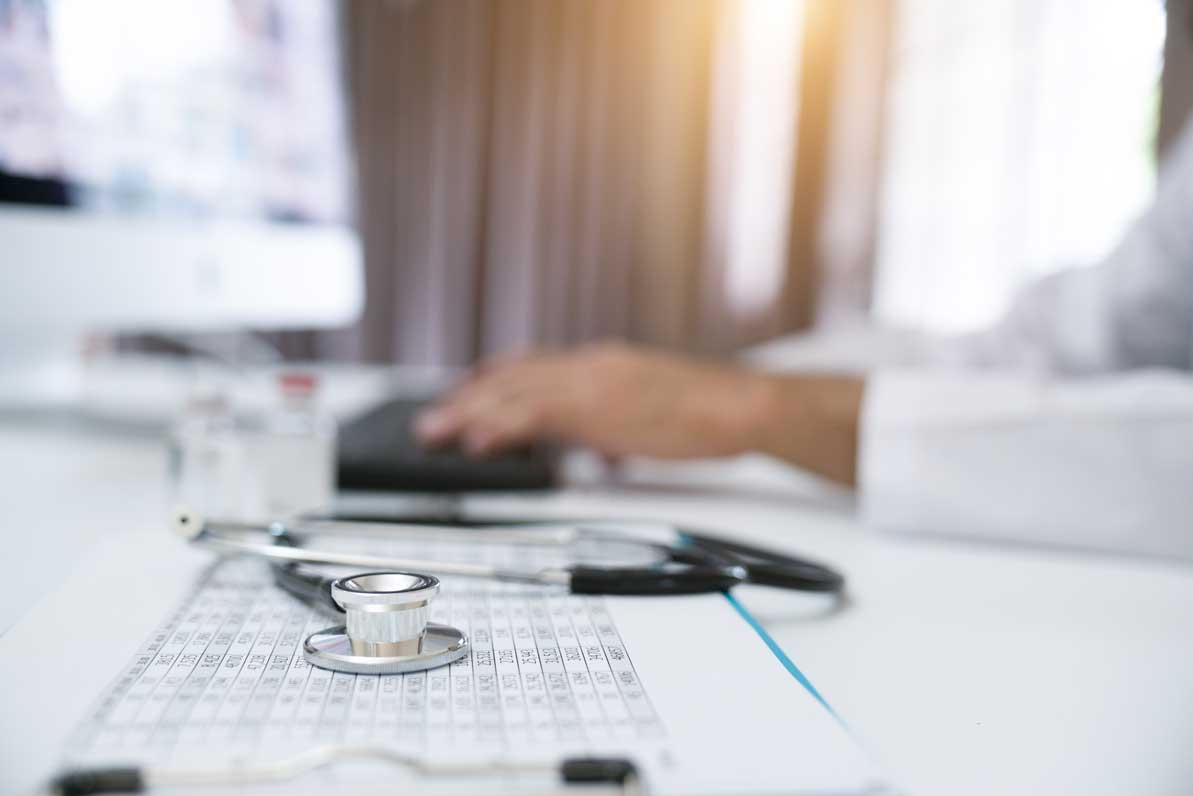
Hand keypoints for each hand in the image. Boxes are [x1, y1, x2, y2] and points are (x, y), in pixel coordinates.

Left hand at [415, 342, 771, 459]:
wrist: (742, 405)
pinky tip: (478, 441)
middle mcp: (590, 366)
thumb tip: (601, 450)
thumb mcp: (651, 413)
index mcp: (601, 364)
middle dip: (466, 400)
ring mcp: (593, 384)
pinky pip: (537, 418)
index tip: (462, 394)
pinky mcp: (601, 409)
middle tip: (431, 420)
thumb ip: (618, 425)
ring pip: (514, 394)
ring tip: (435, 432)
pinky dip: (502, 428)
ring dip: (468, 413)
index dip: (490, 381)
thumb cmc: (707, 411)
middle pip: (511, 378)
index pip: (532, 366)